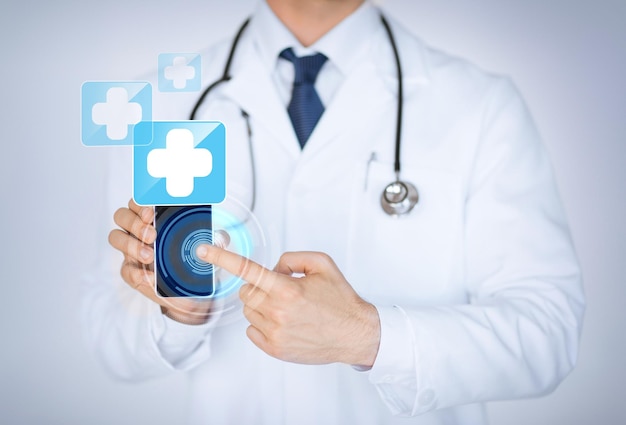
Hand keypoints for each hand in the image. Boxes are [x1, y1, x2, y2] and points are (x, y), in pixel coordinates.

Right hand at [108, 199, 211, 324]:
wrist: (188, 290)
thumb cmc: (191, 257)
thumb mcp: (202, 243)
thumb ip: (208, 233)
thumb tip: (220, 229)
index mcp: (151, 217)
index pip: (137, 202)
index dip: (141, 204)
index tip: (152, 212)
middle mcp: (137, 230)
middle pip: (121, 216)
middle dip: (135, 223)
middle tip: (152, 235)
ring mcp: (131, 250)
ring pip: (116, 237)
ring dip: (131, 245)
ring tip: (150, 256)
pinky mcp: (131, 271)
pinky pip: (126, 270)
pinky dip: (138, 274)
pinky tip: (150, 278)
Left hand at [196, 244, 380, 365]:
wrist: (354, 333)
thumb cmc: (340, 300)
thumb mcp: (322, 264)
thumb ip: (292, 258)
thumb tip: (273, 267)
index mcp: (287, 288)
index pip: (247, 269)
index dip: (222, 258)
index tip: (204, 250)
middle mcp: (277, 311)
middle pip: (246, 292)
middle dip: (259, 287)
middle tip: (282, 290)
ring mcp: (274, 332)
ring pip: (248, 310)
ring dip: (262, 305)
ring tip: (288, 309)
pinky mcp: (274, 349)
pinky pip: (252, 330)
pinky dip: (263, 323)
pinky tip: (285, 322)